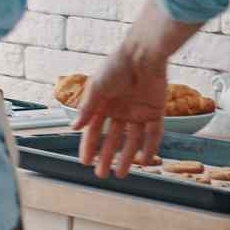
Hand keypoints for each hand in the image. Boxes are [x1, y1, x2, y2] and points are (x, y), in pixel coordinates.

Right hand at [73, 48, 167, 179]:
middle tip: (101, 174)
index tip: (84, 162)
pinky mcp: (155, 112)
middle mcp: (119, 110)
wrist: (143, 55)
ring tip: (120, 174)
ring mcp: (137, 112)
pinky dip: (150, 147)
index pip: (93, 130)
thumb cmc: (116, 67)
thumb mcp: (96, 88)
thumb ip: (87, 108)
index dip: (88, 146)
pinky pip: (153, 133)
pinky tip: (144, 161)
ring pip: (131, 140)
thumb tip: (74, 127)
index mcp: (103, 104)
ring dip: (126, 157)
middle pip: (112, 139)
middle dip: (106, 157)